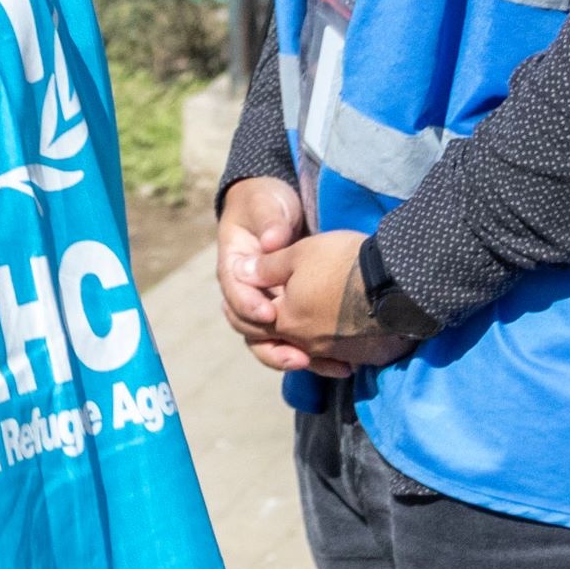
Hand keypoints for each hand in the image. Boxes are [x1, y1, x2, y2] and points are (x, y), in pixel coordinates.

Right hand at [215, 174, 304, 362]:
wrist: (276, 207)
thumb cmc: (267, 203)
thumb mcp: (267, 205)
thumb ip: (269, 222)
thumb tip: (272, 241)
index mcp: (233, 266)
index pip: (235, 292)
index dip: (249, 305)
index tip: (269, 314)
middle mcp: (246, 292)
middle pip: (247, 326)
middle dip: (270, 344)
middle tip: (296, 355)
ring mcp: (266, 304)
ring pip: (268, 340)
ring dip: (288, 356)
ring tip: (313, 365)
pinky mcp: (287, 312)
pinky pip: (292, 339)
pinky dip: (310, 354)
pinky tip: (335, 363)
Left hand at [262, 228, 418, 377]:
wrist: (395, 281)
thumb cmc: (342, 262)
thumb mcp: (299, 253)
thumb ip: (267, 268)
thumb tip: (240, 273)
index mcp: (286, 319)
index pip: (255, 322)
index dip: (248, 310)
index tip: (252, 302)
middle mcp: (307, 342)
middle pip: (279, 341)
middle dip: (270, 331)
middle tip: (270, 318)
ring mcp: (335, 351)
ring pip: (308, 352)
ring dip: (300, 345)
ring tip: (301, 335)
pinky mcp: (360, 354)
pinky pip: (337, 357)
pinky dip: (330, 352)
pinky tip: (335, 343)